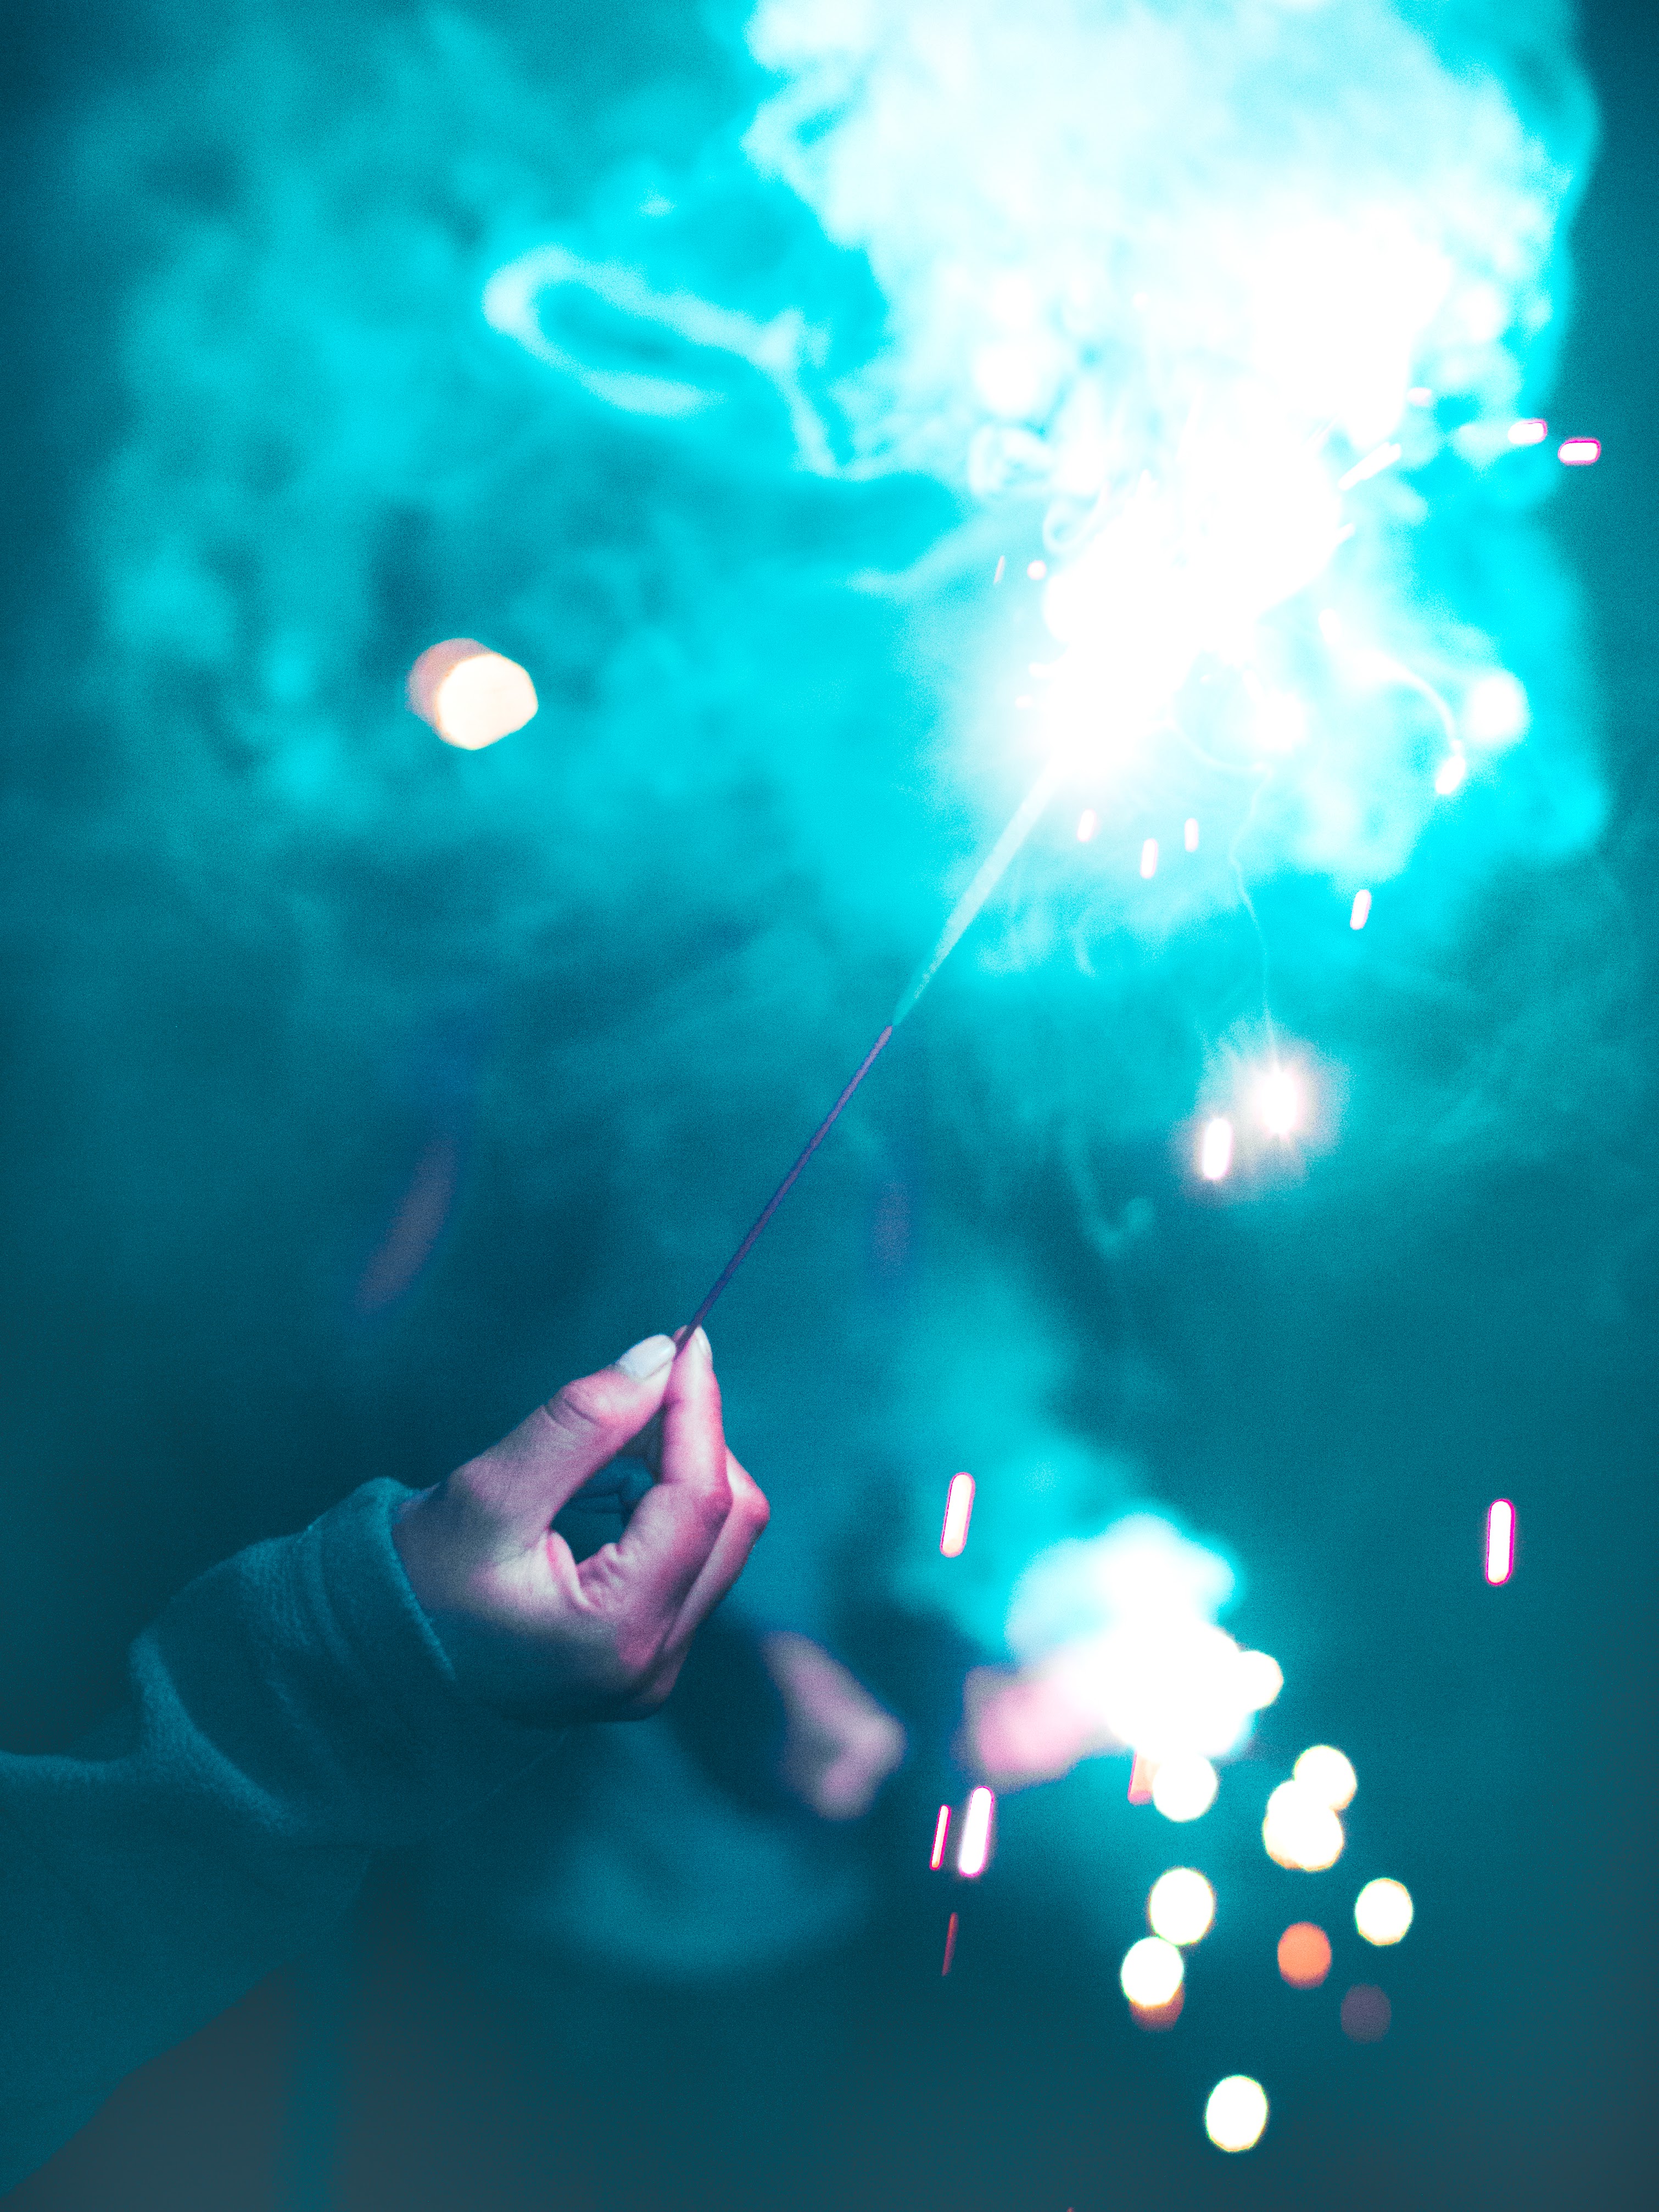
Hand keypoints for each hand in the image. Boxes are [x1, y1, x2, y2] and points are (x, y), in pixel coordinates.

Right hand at [392, 1329, 768, 1724]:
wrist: (379, 1661)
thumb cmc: (417, 1585)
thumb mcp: (487, 1494)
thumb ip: (579, 1424)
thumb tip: (658, 1357)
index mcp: (618, 1635)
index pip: (699, 1501)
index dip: (698, 1411)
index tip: (684, 1341)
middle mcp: (655, 1667)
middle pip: (731, 1523)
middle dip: (697, 1439)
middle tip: (645, 1381)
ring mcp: (656, 1670)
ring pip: (720, 1539)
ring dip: (685, 1468)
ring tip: (622, 1431)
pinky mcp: (648, 1656)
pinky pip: (694, 1560)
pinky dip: (670, 1505)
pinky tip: (620, 1476)